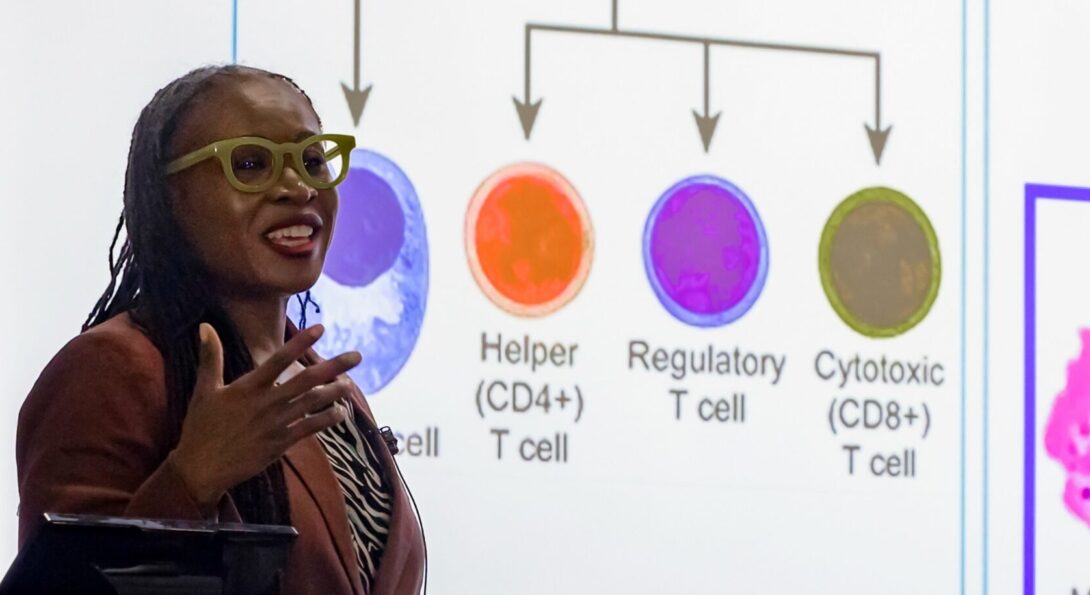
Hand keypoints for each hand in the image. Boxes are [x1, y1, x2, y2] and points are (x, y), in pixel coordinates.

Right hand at [170, 323, 360, 511]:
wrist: (201, 468)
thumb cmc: (201, 427)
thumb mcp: (204, 389)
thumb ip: (210, 357)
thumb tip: (206, 325)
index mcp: (248, 387)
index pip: (278, 360)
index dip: (300, 343)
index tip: (321, 328)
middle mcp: (266, 403)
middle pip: (306, 380)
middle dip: (334, 367)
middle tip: (357, 356)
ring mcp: (275, 424)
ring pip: (312, 404)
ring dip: (335, 393)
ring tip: (352, 383)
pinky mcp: (280, 444)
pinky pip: (309, 429)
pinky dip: (326, 420)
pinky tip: (341, 413)